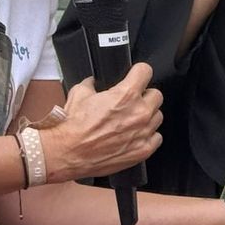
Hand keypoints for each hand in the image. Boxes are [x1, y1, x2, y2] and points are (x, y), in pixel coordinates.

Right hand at [43, 63, 162, 183]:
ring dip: (146, 117)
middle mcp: (139, 112)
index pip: (145, 72)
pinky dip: (147, 136)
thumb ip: (91, 85)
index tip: (138, 75)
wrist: (67, 153)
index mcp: (126, 95)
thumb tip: (93, 82)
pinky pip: (156, 137)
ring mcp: (144, 132)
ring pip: (157, 117)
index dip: (140, 72)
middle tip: (131, 102)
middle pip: (156, 96)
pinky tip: (133, 136)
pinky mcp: (144, 149)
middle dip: (144, 97)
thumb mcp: (78, 94)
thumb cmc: (72, 127)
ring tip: (130, 121)